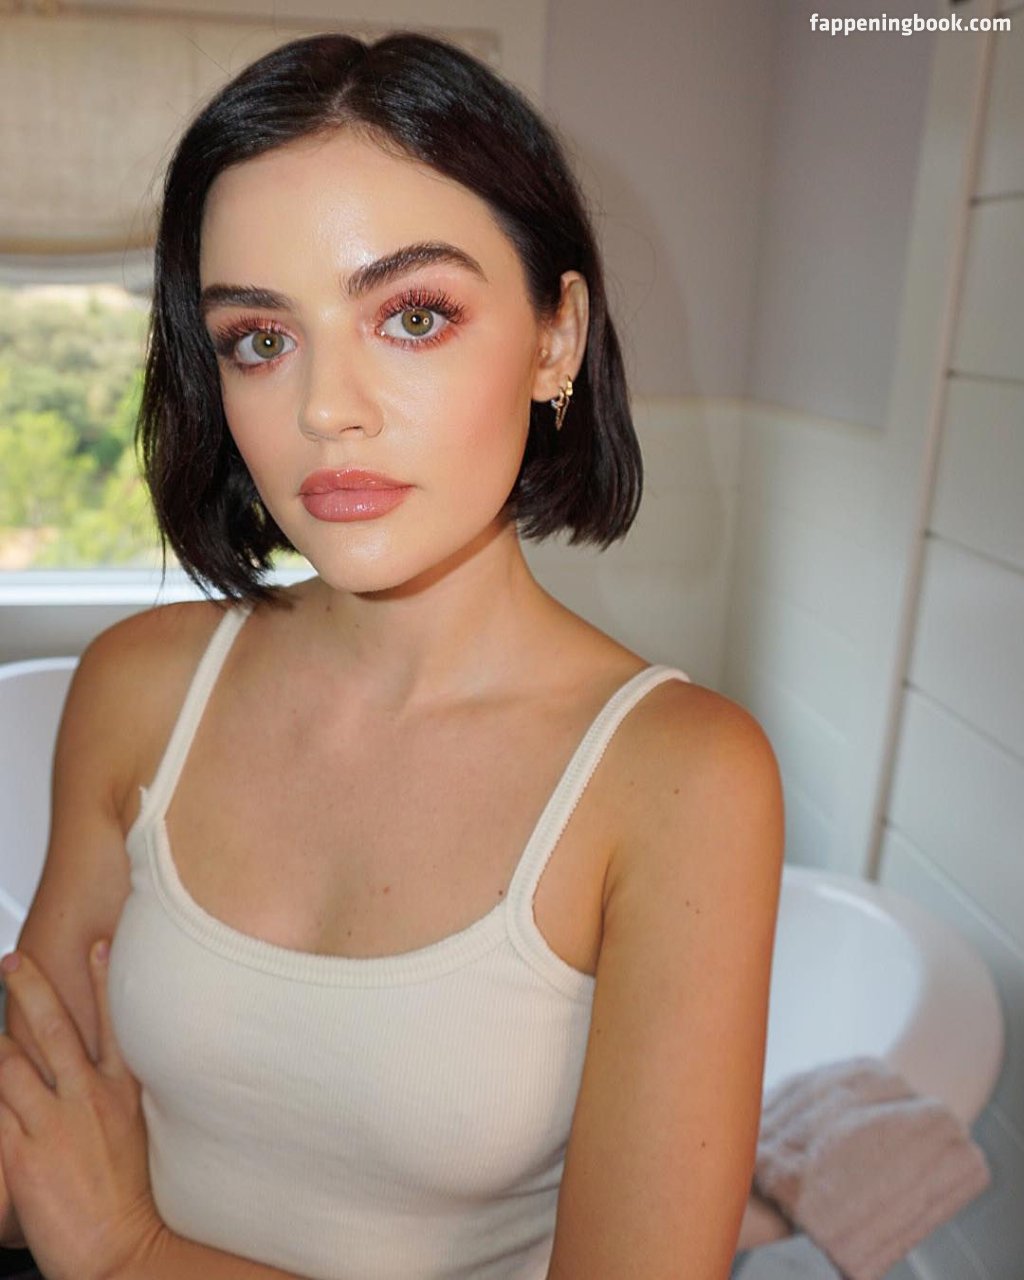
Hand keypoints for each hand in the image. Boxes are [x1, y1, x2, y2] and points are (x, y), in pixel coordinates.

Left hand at [0, 943, 166, 1279]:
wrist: (122, 1253)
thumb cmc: (130, 1202)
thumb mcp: (134, 1136)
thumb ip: (112, 1101)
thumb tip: (96, 1082)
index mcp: (121, 1092)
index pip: (112, 1022)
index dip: (102, 980)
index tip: (97, 946)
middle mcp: (87, 1098)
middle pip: (52, 1028)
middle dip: (30, 987)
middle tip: (13, 962)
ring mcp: (53, 1123)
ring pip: (10, 1064)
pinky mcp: (20, 1154)